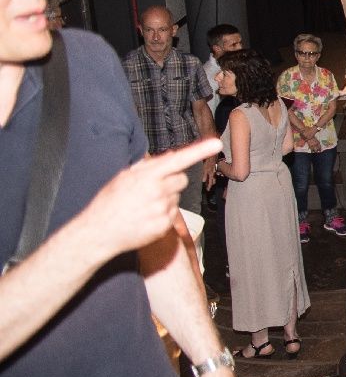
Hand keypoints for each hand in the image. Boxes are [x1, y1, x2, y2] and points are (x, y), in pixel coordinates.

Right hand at [80, 139, 222, 258]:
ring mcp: (163, 210)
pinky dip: (163, 214)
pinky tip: (145, 217)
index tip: (216, 144)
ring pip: (177, 197)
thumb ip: (148, 166)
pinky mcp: (165, 226)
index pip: (178, 160)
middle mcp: (158, 192)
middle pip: (182, 179)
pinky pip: (173, 214)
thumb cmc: (109, 202)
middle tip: (152, 187)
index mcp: (146, 177)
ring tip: (143, 205)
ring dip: (166, 198)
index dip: (199, 151)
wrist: (98, 233)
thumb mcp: (123, 177)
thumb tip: (171, 157)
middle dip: (172, 180)